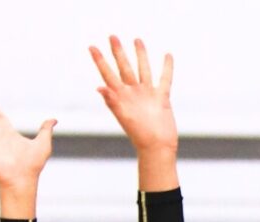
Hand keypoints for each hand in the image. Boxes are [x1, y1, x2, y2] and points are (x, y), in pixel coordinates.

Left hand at [90, 36, 176, 157]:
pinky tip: (168, 56)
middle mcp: (133, 93)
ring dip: (140, 55)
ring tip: (137, 40)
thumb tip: (99, 87)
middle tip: (112, 36)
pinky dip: (167, 68)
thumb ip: (112, 101)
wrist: (158, 147)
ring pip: (143, 69)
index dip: (100, 61)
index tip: (92, 47)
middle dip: (118, 52)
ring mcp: (147, 95)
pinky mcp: (162, 98)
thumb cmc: (140, 136)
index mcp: (121, 97)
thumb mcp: (124, 118)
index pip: (108, 75)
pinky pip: (164, 79)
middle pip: (124, 68)